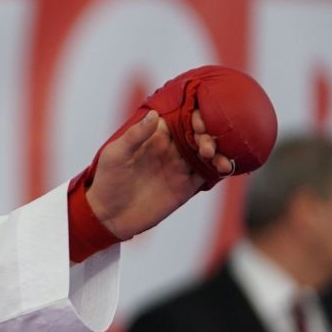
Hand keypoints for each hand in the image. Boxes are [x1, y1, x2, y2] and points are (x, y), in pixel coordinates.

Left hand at [86, 107, 233, 240]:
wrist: (108, 216)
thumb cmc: (107, 181)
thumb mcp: (115, 155)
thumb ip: (135, 136)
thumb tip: (154, 115)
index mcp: (154, 136)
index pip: (181, 118)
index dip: (194, 116)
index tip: (199, 121)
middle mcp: (171, 148)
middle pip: (198, 133)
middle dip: (208, 134)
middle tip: (205, 144)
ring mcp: (180, 167)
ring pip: (208, 152)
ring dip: (217, 150)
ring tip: (213, 156)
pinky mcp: (186, 186)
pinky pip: (208, 173)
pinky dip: (220, 168)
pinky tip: (224, 167)